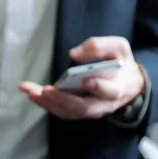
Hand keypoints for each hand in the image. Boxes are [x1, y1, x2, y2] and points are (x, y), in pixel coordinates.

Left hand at [19, 36, 145, 119]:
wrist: (127, 84)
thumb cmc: (121, 63)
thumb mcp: (119, 48)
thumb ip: (99, 47)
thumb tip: (73, 54)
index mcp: (118, 88)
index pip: (110, 92)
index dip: (98, 87)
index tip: (86, 80)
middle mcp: (103, 104)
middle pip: (82, 107)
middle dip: (62, 99)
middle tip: (45, 90)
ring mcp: (90, 110)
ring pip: (68, 112)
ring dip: (48, 103)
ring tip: (30, 92)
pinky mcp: (78, 111)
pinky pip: (61, 110)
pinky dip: (45, 103)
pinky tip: (31, 93)